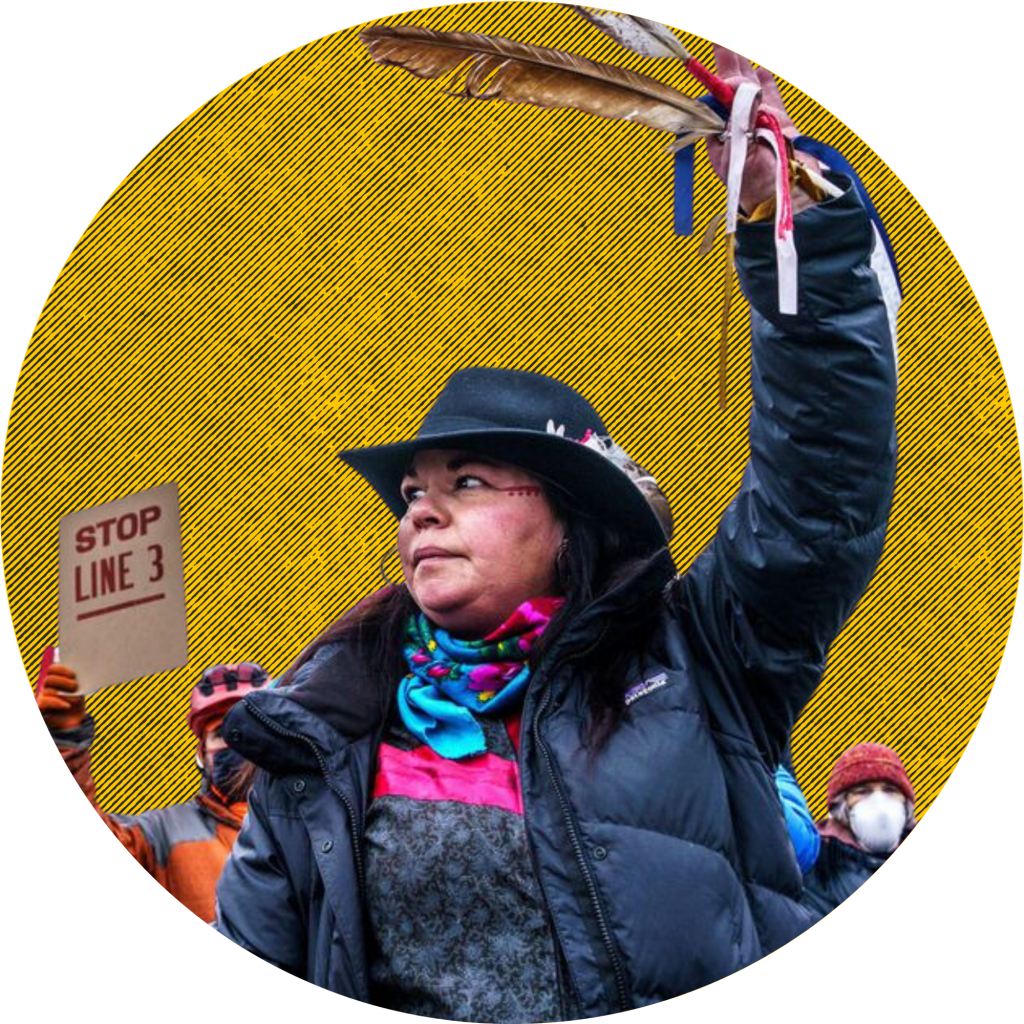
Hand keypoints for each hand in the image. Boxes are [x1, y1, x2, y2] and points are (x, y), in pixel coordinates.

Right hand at [36, 663, 85, 729]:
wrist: (74, 722)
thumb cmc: (76, 703)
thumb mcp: (78, 690)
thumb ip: (74, 680)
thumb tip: (76, 668)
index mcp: (54, 679)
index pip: (52, 669)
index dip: (62, 669)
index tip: (74, 675)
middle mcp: (45, 687)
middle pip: (49, 679)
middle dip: (64, 682)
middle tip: (75, 687)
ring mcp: (40, 698)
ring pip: (47, 691)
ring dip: (64, 695)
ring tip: (75, 700)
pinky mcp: (38, 708)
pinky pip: (43, 702)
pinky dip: (57, 703)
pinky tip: (67, 706)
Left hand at [704, 46, 818, 214]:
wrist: (790, 200)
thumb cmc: (760, 185)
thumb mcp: (744, 153)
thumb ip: (742, 119)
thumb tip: (740, 86)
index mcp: (722, 134)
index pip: (714, 101)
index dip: (714, 79)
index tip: (705, 61)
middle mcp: (738, 127)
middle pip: (730, 89)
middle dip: (727, 62)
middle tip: (719, 40)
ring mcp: (759, 124)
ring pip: (750, 89)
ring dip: (743, 67)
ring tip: (731, 48)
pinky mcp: (780, 125)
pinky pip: (770, 98)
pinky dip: (765, 83)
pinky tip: (760, 70)